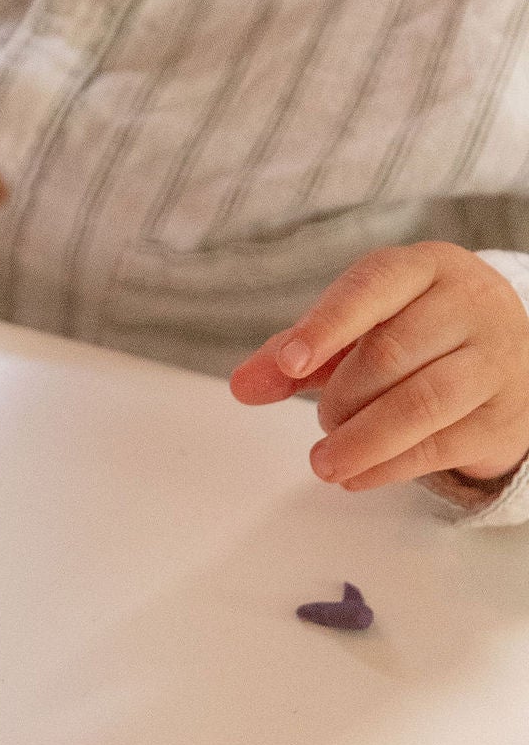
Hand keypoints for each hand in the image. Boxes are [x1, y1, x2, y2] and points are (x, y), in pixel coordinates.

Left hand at [231, 242, 528, 490]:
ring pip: (420, 403)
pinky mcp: (504, 417)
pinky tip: (355, 476)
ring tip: (325, 461)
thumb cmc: (419, 337)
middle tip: (323, 420)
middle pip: (391, 352)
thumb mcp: (359, 329)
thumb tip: (242, 386)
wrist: (512, 359)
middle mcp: (470, 304)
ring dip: (360, 440)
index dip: (327, 325)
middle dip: (341, 397)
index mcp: (426, 268)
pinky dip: (385, 468)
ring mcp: (496, 360)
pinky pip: (439, 447)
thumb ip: (297, 352)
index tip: (289, 362)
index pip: (374, 285)